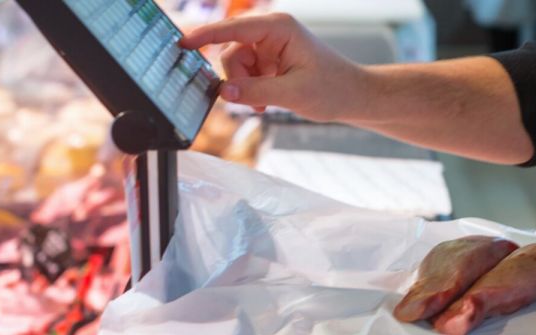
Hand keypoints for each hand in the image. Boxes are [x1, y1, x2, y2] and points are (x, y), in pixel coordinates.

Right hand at [180, 13, 367, 118]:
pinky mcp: (270, 59)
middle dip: (236, 79)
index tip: (181, 44)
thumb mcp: (292, 94)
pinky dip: (250, 89)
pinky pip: (246, 72)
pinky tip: (265, 103)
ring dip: (244, 87)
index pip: (232, 28)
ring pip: (236, 65)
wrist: (354, 97)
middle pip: (230, 51)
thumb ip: (254, 91)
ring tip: (264, 105)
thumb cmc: (333, 89)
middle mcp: (271, 31)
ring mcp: (269, 45)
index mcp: (278, 27)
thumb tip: (221, 92)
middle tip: (252, 102)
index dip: (205, 36)